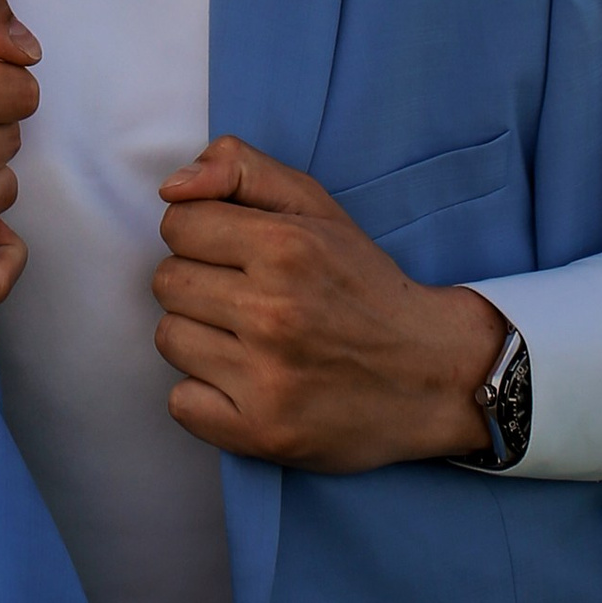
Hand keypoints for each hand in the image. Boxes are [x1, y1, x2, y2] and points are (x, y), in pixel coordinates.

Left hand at [152, 134, 506, 469]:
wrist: (434, 375)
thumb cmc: (364, 285)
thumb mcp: (316, 206)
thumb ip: (240, 168)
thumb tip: (170, 187)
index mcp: (287, 247)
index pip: (178, 224)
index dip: (202, 234)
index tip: (237, 252)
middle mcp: (274, 313)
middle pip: (167, 282)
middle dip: (200, 283)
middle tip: (248, 298)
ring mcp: (266, 379)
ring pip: (169, 338)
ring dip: (200, 337)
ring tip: (249, 341)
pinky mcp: (261, 434)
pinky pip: (180, 402)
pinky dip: (204, 394)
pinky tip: (244, 383)